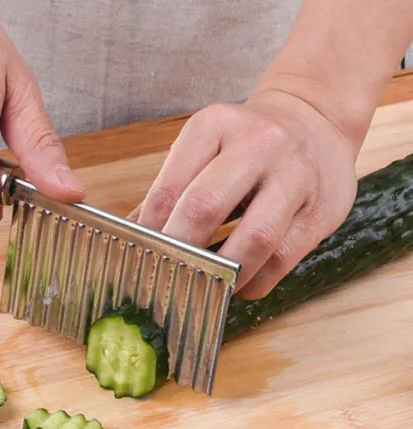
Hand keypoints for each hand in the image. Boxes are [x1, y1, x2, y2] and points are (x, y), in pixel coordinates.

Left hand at [127, 89, 357, 298]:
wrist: (317, 121)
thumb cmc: (247, 145)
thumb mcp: (206, 148)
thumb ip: (171, 188)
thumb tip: (128, 233)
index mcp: (213, 125)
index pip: (168, 189)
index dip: (149, 233)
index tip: (138, 257)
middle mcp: (257, 143)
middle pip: (205, 208)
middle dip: (179, 252)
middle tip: (165, 277)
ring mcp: (294, 175)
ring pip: (253, 239)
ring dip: (222, 274)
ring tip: (204, 287)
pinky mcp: (320, 209)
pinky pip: (281, 259)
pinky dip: (254, 282)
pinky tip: (237, 286)